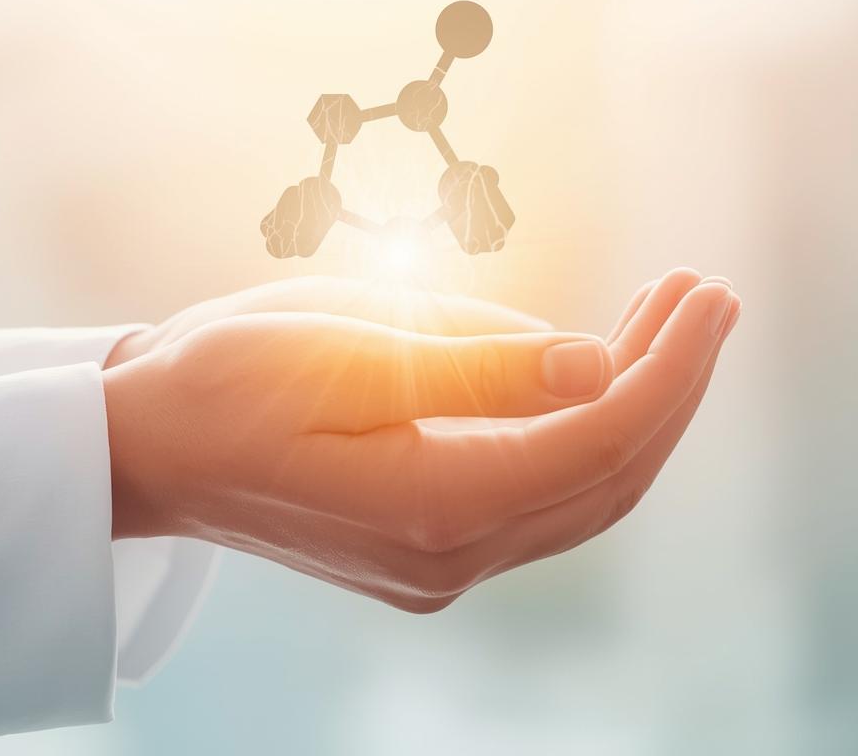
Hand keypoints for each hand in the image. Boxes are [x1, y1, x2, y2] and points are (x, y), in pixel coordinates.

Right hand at [103, 269, 739, 611]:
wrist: (147, 444)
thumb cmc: (225, 380)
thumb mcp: (347, 348)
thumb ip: (479, 366)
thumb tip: (597, 367)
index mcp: (433, 508)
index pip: (599, 442)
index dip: (670, 368)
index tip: (709, 294)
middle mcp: (450, 557)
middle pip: (608, 477)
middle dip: (670, 385)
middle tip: (706, 294)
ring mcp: (440, 565)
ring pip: (579, 490)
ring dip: (633, 406)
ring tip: (665, 315)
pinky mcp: (428, 546)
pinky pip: (538, 491)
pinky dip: (580, 432)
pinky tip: (593, 366)